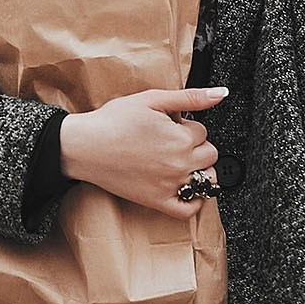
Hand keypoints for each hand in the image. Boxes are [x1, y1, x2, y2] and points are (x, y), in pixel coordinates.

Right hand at [59, 86, 228, 218]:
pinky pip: (190, 209)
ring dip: (199, 170)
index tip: (170, 126)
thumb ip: (190, 97)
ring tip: (176, 161)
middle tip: (171, 141)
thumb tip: (220, 94)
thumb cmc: (113, 121)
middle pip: (210, 155)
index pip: (202, 131)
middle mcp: (180, 164)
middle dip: (195, 146)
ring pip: (207, 181)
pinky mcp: (158, 201)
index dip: (186, 126)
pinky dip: (195, 201)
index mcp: (181, 138)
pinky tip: (185, 187)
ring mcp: (171, 185)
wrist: (84, 146)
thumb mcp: (152, 99)